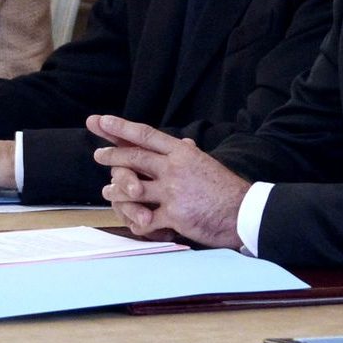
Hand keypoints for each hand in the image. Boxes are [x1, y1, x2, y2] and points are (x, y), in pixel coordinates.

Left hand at [88, 114, 246, 247]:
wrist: (244, 213)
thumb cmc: (225, 188)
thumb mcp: (205, 163)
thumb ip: (187, 154)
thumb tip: (182, 143)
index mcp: (182, 152)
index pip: (145, 135)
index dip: (120, 127)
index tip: (101, 120)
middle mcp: (174, 168)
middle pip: (133, 158)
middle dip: (111, 156)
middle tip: (98, 155)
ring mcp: (172, 192)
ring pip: (131, 189)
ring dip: (116, 191)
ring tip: (108, 191)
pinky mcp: (173, 216)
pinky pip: (144, 220)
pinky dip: (136, 222)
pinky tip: (134, 222)